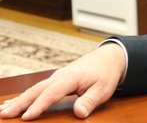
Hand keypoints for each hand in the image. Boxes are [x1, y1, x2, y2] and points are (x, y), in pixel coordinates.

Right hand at [0, 42, 125, 119]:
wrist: (109, 57)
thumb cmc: (105, 74)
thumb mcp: (103, 89)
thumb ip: (90, 100)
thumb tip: (79, 113)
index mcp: (71, 77)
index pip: (52, 93)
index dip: (39, 106)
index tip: (26, 117)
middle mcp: (60, 76)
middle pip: (37, 90)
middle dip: (20, 103)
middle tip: (4, 115)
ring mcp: (56, 77)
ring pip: (34, 90)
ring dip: (18, 100)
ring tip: (2, 111)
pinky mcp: (56, 80)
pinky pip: (37, 89)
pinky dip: (24, 97)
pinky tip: (12, 103)